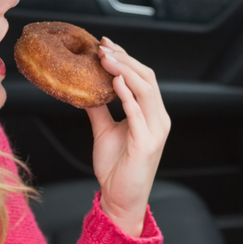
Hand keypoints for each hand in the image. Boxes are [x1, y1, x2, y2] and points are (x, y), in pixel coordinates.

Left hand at [86, 37, 170, 236]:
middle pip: (147, 78)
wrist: (120, 199)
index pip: (143, 77)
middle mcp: (158, 119)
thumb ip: (99, 109)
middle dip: (124, 59)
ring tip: (106, 59)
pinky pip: (138, 114)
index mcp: (152, 114)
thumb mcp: (104, 130)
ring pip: (145, 90)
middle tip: (102, 47)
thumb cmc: (116, 168)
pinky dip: (127, 96)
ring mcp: (155, 131)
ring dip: (124, 71)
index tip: (105, 44)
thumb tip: (84, 89)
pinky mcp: (147, 144)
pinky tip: (114, 83)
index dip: (126, 58)